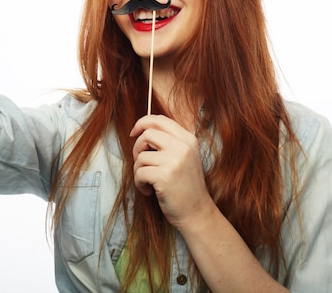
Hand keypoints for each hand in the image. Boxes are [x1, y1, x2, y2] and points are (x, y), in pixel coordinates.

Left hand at [130, 114, 212, 228]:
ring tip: (148, 181)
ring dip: (138, 170)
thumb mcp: (185, 157)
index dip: (142, 123)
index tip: (134, 133)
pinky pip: (139, 172)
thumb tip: (143, 129)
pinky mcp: (164, 176)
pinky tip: (148, 190)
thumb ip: (170, 141)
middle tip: (141, 162)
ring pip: (141, 155)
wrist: (197, 213)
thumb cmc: (186, 186)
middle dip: (137, 148)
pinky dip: (139, 182)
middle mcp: (183, 146)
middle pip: (147, 133)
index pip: (160, 119)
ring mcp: (174, 160)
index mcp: (188, 139)